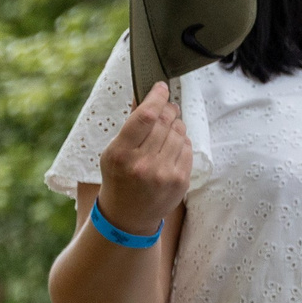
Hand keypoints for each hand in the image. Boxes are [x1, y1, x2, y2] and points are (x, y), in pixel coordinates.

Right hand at [97, 82, 190, 234]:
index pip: (145, 117)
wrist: (127, 215)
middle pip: (165, 122)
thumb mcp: (113, 152)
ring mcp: (164, 173)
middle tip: (168, 105)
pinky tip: (173, 144)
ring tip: (168, 126)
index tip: (161, 87)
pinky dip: (182, 140)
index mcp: (121, 154)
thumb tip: (144, 96)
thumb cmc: (118, 178)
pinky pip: (187, 148)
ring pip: (179, 133)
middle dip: (168, 109)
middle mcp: (143, 164)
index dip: (156, 97)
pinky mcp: (180, 180)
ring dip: (176, 123)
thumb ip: (130, 125)